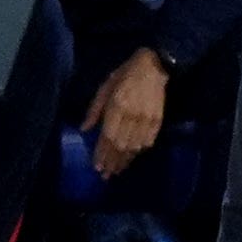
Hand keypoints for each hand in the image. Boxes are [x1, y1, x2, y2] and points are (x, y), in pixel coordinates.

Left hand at [81, 47, 168, 177]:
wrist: (153, 66)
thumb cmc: (125, 75)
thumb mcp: (105, 87)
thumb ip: (94, 109)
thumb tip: (83, 129)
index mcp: (116, 106)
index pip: (107, 136)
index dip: (101, 153)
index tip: (97, 166)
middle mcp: (131, 115)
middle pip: (120, 145)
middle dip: (112, 162)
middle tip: (106, 174)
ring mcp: (146, 118)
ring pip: (134, 146)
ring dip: (125, 160)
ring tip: (117, 170)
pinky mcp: (157, 120)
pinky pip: (148, 141)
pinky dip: (139, 151)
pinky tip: (132, 157)